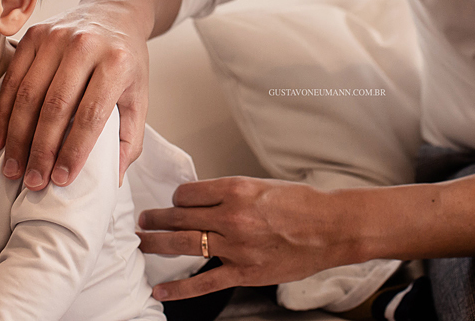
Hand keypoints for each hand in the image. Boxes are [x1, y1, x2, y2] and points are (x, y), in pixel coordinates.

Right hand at [0, 0, 150, 188]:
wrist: (114, 13)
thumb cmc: (126, 61)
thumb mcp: (139, 95)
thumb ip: (130, 137)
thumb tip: (113, 179)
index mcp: (116, 62)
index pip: (91, 114)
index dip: (74, 150)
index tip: (62, 179)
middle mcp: (85, 46)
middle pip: (56, 107)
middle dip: (41, 150)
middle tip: (33, 181)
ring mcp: (56, 37)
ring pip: (29, 95)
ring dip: (18, 137)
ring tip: (14, 168)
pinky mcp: (33, 34)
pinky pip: (13, 80)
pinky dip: (4, 113)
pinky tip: (0, 140)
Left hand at [137, 177, 353, 300]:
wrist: (330, 228)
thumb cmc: (302, 204)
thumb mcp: (261, 185)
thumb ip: (231, 194)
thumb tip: (204, 201)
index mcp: (235, 190)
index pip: (187, 193)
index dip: (177, 198)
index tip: (175, 202)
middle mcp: (231, 217)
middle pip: (179, 217)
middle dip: (156, 219)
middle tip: (144, 219)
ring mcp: (236, 246)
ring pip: (184, 245)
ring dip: (157, 243)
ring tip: (143, 242)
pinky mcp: (243, 272)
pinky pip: (203, 282)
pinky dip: (178, 288)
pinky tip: (160, 290)